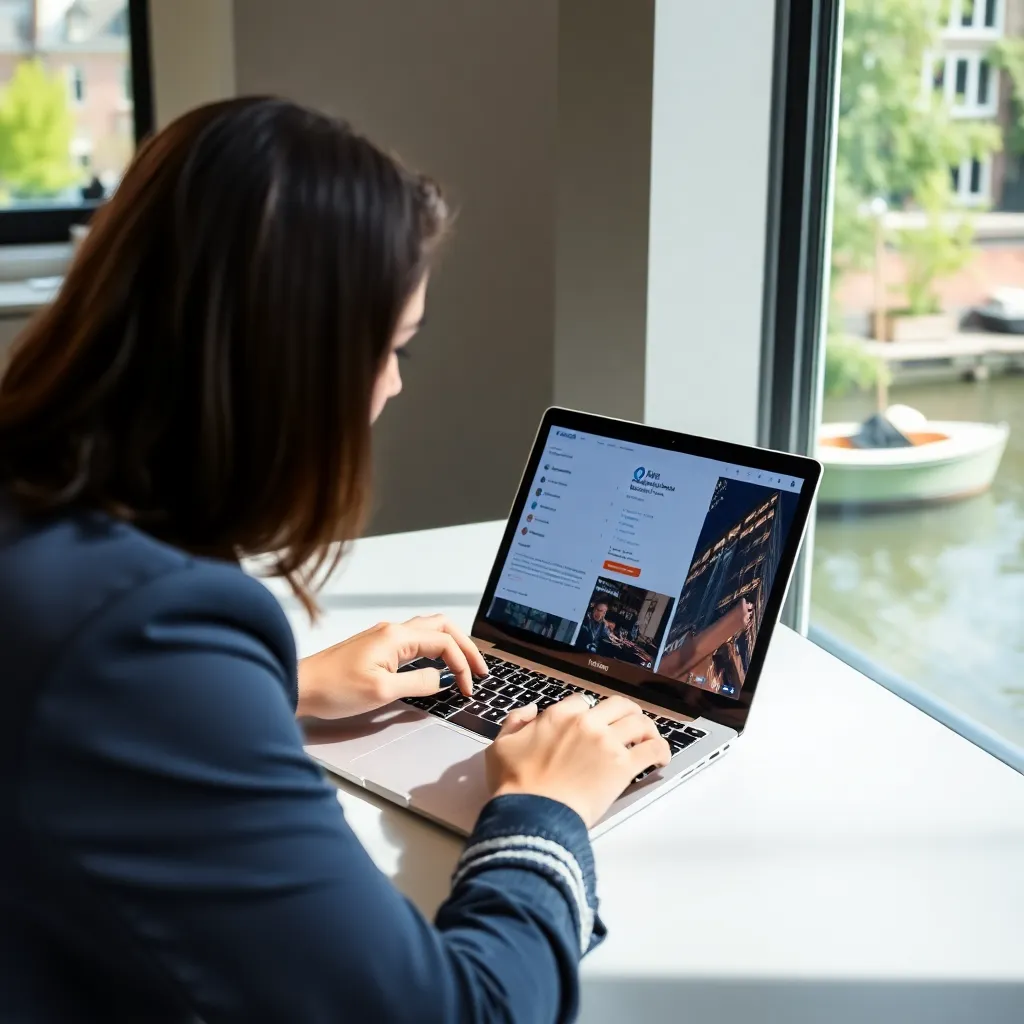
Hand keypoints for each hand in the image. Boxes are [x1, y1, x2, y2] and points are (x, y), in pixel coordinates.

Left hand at [296, 614, 487, 719]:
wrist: (300, 686)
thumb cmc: (333, 689)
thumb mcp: (382, 691)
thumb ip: (419, 683)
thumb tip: (444, 679)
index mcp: (397, 636)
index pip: (445, 643)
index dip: (462, 666)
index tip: (467, 689)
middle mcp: (393, 630)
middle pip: (442, 627)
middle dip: (465, 647)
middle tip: (480, 670)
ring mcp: (384, 636)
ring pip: (429, 631)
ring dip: (450, 646)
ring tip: (464, 666)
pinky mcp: (377, 646)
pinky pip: (415, 640)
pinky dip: (433, 649)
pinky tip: (436, 665)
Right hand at [485, 695, 671, 827]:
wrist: (532, 815)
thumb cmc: (514, 786)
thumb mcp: (500, 746)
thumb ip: (514, 722)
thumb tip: (530, 710)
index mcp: (558, 716)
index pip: (583, 701)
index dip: (589, 712)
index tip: (593, 723)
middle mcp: (586, 723)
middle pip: (618, 705)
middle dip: (627, 712)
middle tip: (631, 723)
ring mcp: (607, 743)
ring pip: (640, 722)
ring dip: (648, 728)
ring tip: (650, 738)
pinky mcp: (622, 767)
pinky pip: (652, 749)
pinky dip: (660, 750)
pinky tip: (661, 757)